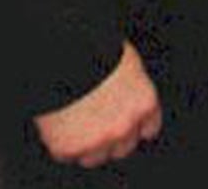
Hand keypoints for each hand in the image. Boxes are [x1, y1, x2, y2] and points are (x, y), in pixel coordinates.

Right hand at [33, 41, 161, 167]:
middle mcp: (124, 127)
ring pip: (94, 157)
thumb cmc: (94, 50)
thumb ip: (130, 83)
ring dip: (86, 145)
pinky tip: (58, 125)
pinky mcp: (68, 148)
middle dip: (111, 137)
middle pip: (123, 147)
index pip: (149, 127)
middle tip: (96, 122)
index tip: (126, 120)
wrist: (63, 58)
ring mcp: (96, 141)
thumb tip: (125, 86)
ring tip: (74, 124)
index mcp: (144, 103)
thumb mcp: (125, 61)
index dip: (135, 124)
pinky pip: (65, 155)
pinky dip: (61, 144)